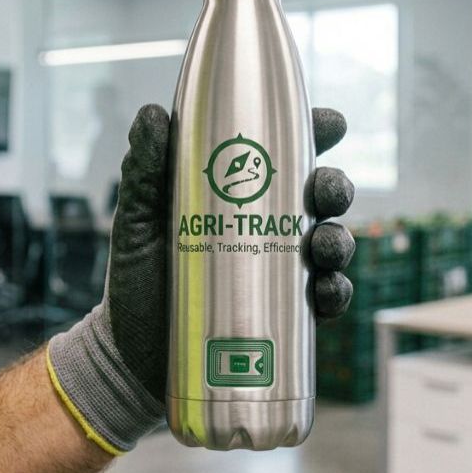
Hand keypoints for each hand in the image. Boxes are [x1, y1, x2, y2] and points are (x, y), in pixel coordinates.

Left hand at [47, 104, 355, 453]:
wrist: (130, 358)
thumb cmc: (134, 281)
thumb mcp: (136, 222)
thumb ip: (144, 171)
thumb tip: (152, 114)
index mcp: (237, 195)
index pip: (284, 155)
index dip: (315, 134)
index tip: (331, 125)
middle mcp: (268, 228)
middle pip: (319, 197)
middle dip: (335, 188)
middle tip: (324, 194)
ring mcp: (280, 272)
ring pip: (332, 244)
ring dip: (341, 240)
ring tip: (323, 249)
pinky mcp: (286, 317)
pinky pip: (327, 300)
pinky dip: (336, 294)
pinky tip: (325, 293)